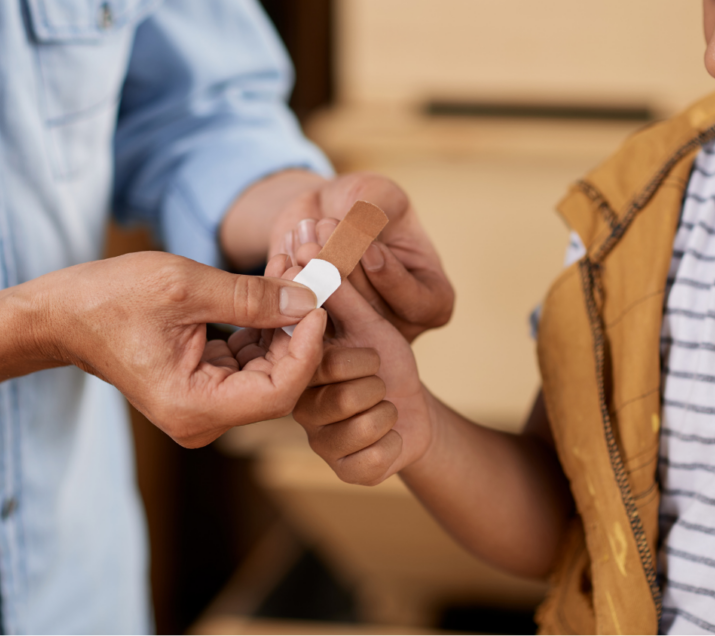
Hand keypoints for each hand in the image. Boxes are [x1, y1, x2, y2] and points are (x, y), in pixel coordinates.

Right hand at [0, 251, 325, 447]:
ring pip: (269, 367)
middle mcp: (204, 418)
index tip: (318, 302)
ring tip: (294, 268)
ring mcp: (206, 405)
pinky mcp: (207, 385)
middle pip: (280, 381)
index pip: (279, 391)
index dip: (308, 348)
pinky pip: (250, 359)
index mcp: (194, 407)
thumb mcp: (184, 287)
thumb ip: (250, 297)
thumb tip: (307, 298)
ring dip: (285, 319)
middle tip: (313, 275)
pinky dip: (265, 323)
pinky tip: (275, 282)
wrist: (63, 315)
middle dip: (300, 328)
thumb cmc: (109, 300)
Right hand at [229, 250, 433, 484]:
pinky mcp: (346, 469)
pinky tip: (390, 435)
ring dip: (387, 410)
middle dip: (375, 380)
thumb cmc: (385, 359)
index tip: (371, 353)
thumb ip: (338, 290)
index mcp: (299, 370)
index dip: (344, 357)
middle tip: (379, 375)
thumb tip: (308, 245)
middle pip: (338, 395)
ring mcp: (321, 442)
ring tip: (385, 403)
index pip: (312, 362)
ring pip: (358, 427)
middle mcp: (301, 408)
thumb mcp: (367, 321)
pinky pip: (371, 461)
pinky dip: (393, 444)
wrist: (414, 406)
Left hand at [271, 172, 453, 341]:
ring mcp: (355, 334)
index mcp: (431, 299)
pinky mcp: (316, 332)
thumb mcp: (380, 195)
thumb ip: (377, 212)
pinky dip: (292, 283)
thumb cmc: (364, 202)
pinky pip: (301, 318)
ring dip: (316, 274)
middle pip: (372, 312)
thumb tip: (358, 233)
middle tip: (325, 226)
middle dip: (346, 268)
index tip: (369, 248)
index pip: (418, 302)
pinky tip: (287, 253)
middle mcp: (397, 325)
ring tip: (305, 234)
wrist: (321, 213)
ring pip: (335, 317)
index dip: (391, 276)